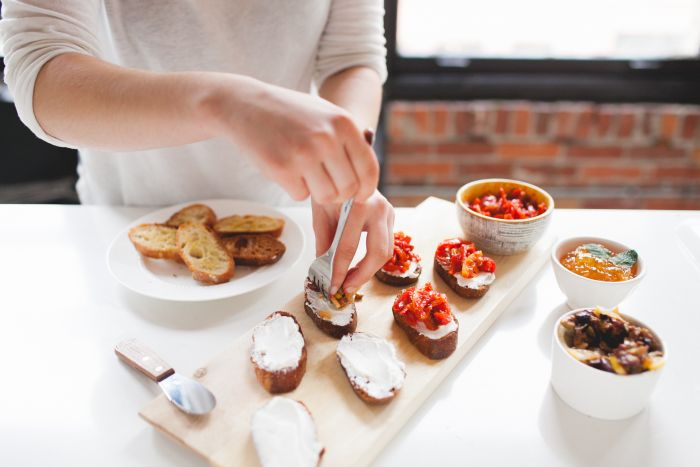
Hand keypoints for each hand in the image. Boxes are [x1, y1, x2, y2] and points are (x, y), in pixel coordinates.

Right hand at [207, 79, 378, 203]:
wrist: (246, 105)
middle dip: (340, 194)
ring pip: (327, 197)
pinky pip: (301, 195)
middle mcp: (326, 138)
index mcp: (343, 123)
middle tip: (328, 186)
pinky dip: (295, 188)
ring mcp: (303, 154)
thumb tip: (367, 182)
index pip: (369, 169)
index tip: (361, 196)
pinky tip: (287, 169)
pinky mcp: (281, 168)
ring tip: (307, 175)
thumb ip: (348, 143)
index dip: (366, 188)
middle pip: (348, 189)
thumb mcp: (326, 116)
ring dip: (318, 192)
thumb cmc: (290, 114)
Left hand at [312, 190, 394, 294]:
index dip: (339, 271)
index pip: (349, 247)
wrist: (346, 167)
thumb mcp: (321, 212)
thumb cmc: (332, 188)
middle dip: (362, 275)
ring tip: (350, 281)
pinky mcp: (392, 217)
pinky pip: (387, 245)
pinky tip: (358, 267)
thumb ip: (323, 241)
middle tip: (346, 288)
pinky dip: (373, 260)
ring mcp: (389, 212)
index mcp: (358, 205)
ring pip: (387, 252)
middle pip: (378, 253)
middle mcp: (379, 209)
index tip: (332, 287)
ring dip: (369, 271)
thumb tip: (322, 269)